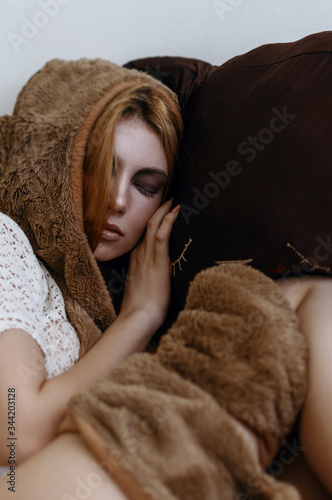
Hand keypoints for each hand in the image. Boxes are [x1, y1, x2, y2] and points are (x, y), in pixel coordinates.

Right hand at [118, 199, 179, 334]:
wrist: (137, 318)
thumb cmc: (141, 309)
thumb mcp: (142, 288)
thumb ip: (148, 277)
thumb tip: (159, 276)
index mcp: (135, 259)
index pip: (145, 233)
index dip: (154, 220)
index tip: (164, 210)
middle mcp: (139, 253)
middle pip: (148, 224)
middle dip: (159, 209)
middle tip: (170, 197)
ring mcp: (146, 256)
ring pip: (153, 225)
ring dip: (165, 209)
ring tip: (175, 198)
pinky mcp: (156, 262)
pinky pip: (161, 235)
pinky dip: (169, 220)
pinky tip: (177, 211)